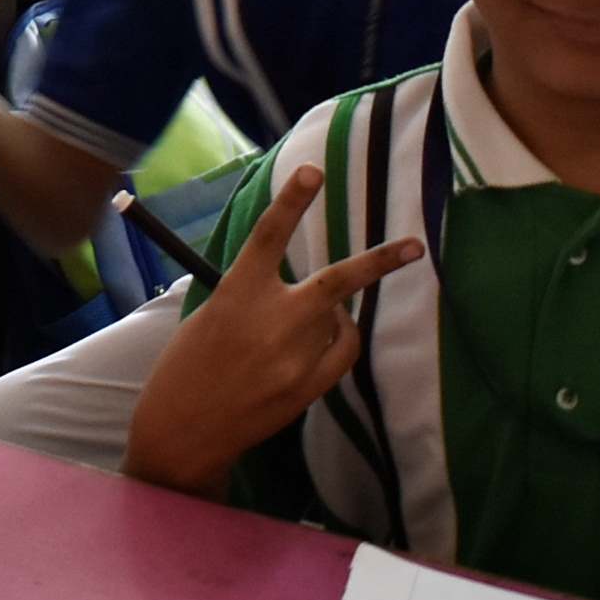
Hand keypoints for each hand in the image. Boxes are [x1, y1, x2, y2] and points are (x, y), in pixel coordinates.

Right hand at [122, 164, 423, 498]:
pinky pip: (343, 351)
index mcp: (237, 294)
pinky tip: (323, 338)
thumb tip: (295, 282)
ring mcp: (294, 358)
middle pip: (336, 282)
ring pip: (336, 319)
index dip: (291, 201)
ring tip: (293, 328)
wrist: (185, 429)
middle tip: (414, 245)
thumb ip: (252, 292)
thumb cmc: (189, 364)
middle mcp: (271, 321)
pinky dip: (340, 337)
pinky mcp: (308, 388)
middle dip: (378, 263)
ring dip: (326, 315)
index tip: (313, 170)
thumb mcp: (211, 313)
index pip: (268, 236)